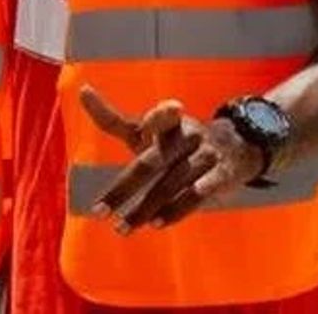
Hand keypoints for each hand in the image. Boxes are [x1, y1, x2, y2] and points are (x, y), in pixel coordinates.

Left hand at [78, 85, 265, 233]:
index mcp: (167, 122)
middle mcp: (187, 136)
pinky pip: (197, 195)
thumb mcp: (146, 129)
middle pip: (151, 163)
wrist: (235, 145)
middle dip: (123, 189)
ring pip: (170, 185)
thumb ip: (112, 118)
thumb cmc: (174, 139)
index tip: (171, 107)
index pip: (160, 117)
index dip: (162, 114)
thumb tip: (82, 89)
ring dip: (144, 209)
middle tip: (98, 211)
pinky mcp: (223, 175)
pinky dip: (176, 210)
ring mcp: (206, 155)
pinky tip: (156, 224)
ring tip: (121, 227)